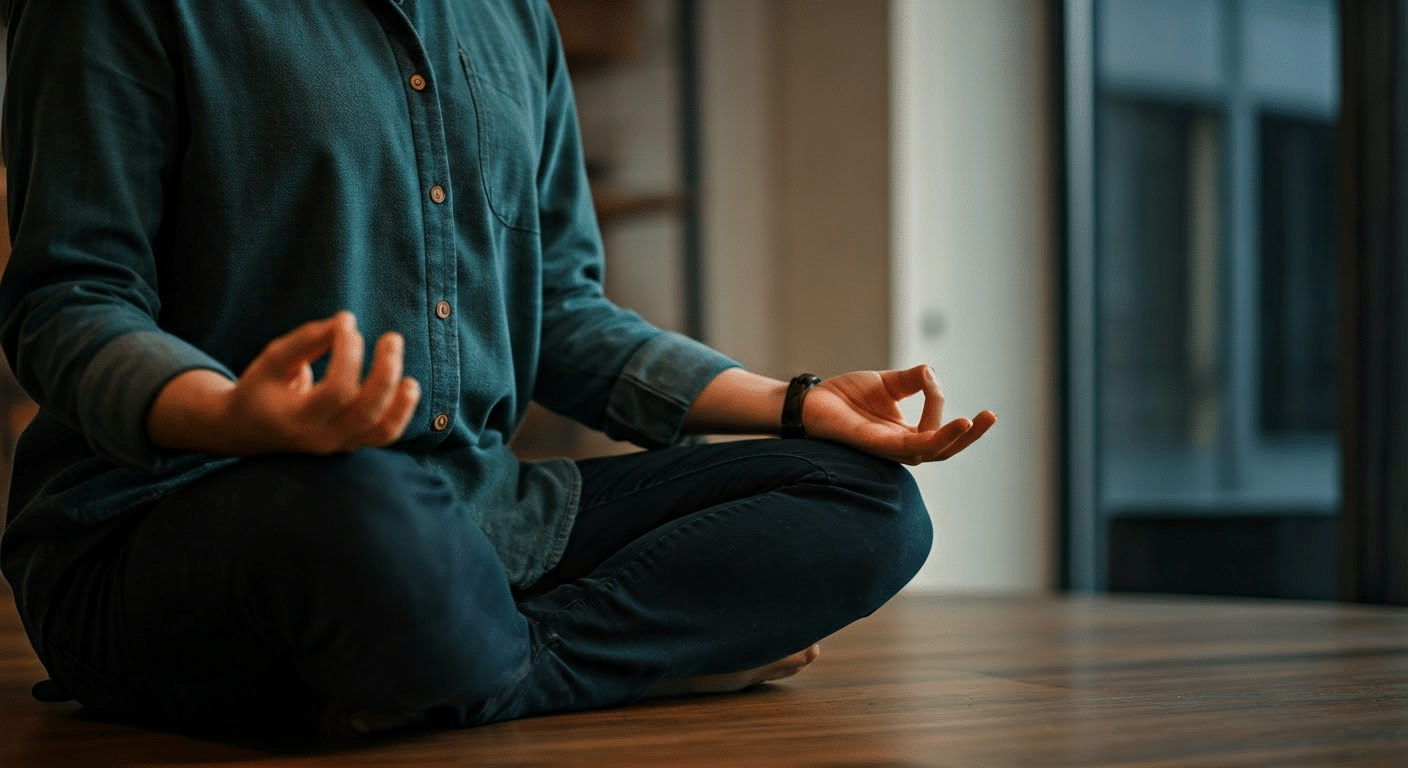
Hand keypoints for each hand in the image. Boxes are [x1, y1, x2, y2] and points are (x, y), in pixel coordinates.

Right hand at [149, 311, 420, 454]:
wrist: (248, 430)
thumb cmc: (260, 389)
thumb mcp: (272, 361)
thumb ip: (306, 340)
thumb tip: (346, 321)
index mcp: (296, 419)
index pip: (335, 391)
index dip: (348, 354)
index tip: (346, 324)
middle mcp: (321, 438)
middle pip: (366, 412)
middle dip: (385, 373)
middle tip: (392, 337)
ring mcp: (339, 445)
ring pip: (383, 431)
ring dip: (402, 401)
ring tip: (410, 376)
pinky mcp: (352, 444)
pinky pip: (386, 434)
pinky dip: (401, 411)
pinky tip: (407, 386)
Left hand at [802, 365, 994, 464]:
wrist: (811, 401)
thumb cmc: (845, 397)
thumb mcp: (888, 383)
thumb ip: (914, 380)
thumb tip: (933, 374)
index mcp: (907, 434)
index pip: (938, 428)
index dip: (939, 401)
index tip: (928, 377)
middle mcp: (901, 446)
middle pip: (945, 449)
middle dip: (971, 436)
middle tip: (991, 416)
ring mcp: (889, 449)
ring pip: (931, 452)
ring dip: (954, 438)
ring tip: (971, 421)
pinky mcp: (876, 446)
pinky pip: (910, 446)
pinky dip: (931, 437)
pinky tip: (946, 424)